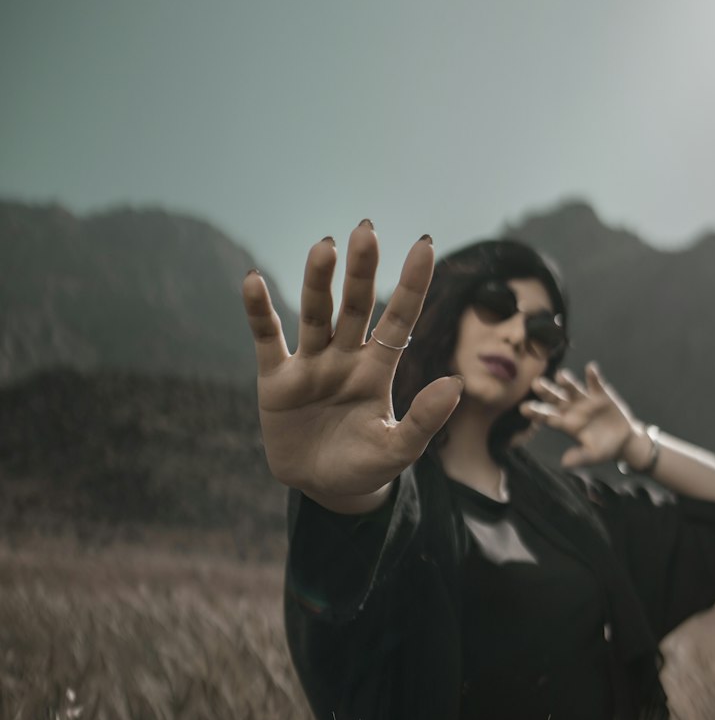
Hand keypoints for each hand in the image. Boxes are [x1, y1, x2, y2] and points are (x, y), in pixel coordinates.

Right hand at [241, 224, 462, 500]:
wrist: (322, 488)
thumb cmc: (366, 466)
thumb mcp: (398, 450)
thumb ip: (424, 420)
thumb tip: (455, 384)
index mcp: (379, 369)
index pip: (400, 319)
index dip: (412, 284)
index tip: (425, 245)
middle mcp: (346, 356)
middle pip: (356, 306)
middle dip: (362, 271)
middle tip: (366, 231)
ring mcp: (311, 363)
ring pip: (315, 314)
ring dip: (318, 281)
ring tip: (324, 247)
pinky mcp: (276, 378)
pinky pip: (268, 338)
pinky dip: (259, 311)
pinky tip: (253, 280)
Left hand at [519, 361, 641, 467]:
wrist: (623, 441)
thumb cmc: (604, 450)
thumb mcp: (593, 455)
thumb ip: (579, 457)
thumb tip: (565, 463)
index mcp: (566, 424)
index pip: (547, 417)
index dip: (536, 412)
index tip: (524, 408)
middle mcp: (571, 409)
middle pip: (555, 398)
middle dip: (546, 391)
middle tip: (536, 384)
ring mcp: (585, 400)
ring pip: (572, 388)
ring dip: (566, 382)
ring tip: (561, 375)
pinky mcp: (600, 394)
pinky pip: (595, 383)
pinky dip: (593, 376)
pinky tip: (591, 368)